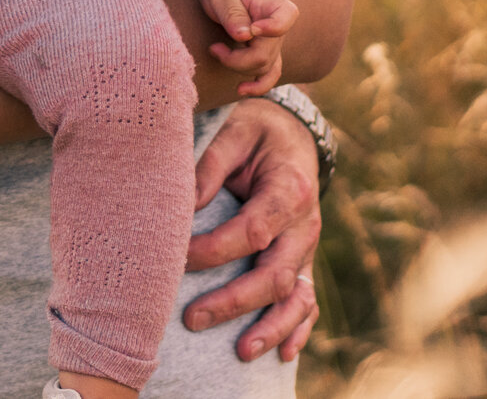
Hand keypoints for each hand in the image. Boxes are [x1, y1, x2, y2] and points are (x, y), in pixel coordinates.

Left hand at [183, 98, 322, 361]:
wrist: (293, 135)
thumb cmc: (255, 131)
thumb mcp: (233, 132)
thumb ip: (208, 165)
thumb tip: (182, 204)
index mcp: (289, 189)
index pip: (253, 231)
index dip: (215, 251)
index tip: (176, 259)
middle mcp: (305, 225)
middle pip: (275, 274)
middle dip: (234, 301)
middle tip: (192, 318)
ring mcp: (309, 248)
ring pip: (297, 297)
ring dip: (271, 328)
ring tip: (241, 352)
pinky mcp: (306, 261)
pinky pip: (309, 302)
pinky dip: (298, 329)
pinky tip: (284, 355)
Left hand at [195, 0, 297, 94]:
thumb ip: (232, 12)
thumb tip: (243, 37)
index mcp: (272, 2)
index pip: (286, 16)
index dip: (272, 28)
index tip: (252, 29)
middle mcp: (278, 25)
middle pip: (267, 53)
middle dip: (238, 59)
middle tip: (214, 48)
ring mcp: (273, 41)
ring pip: (265, 67)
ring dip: (239, 68)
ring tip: (216, 52)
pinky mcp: (265, 51)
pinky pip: (269, 73)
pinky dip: (258, 85)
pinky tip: (241, 89)